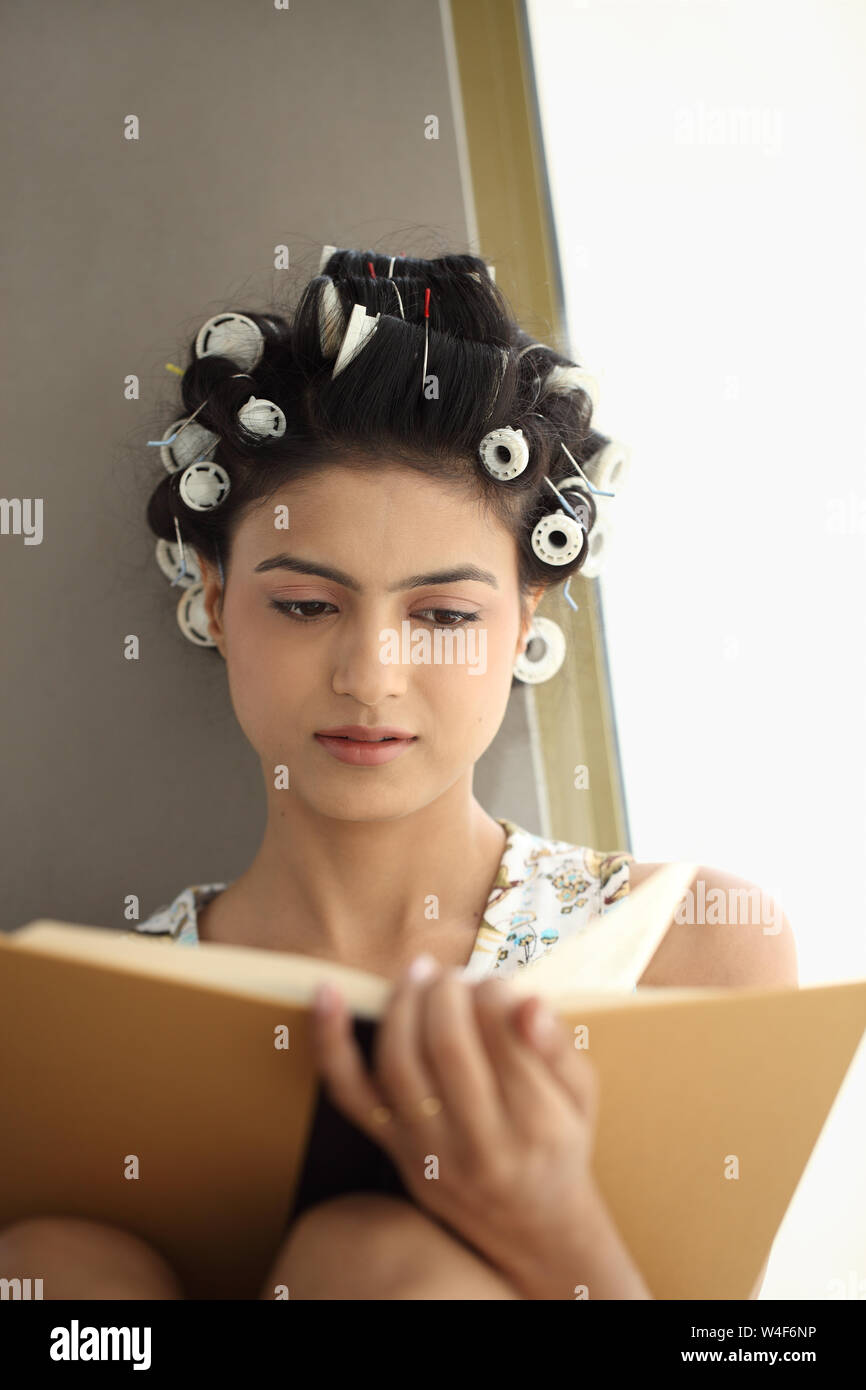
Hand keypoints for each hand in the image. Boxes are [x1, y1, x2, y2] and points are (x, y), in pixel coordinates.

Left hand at [311, 954, 628, 1296]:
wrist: (532, 1232)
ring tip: (422, 974)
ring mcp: (429, 1152)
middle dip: (447, 991)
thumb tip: (527, 1001)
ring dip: (404, 1003)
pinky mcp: (393, 1150)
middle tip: (457, 976)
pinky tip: (327, 992)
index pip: (505, 1035)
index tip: (497, 983)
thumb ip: (558, 1046)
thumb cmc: (560, 1145)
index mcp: (539, 1126)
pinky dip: (331, 1042)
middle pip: (447, 1046)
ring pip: (398, 1062)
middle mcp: (481, 1146)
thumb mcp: (582, 1096)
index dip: (494, 990)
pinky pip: (349, 1094)